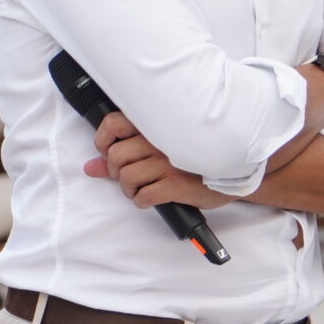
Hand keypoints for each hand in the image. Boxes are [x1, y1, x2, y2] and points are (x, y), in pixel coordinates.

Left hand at [84, 112, 235, 210]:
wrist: (232, 171)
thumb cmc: (195, 158)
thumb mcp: (160, 149)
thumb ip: (123, 154)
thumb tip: (91, 167)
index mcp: (155, 123)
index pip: (112, 124)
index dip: (103, 142)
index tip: (108, 153)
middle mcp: (160, 139)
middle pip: (116, 156)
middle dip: (117, 172)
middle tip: (130, 176)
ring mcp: (168, 161)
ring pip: (126, 177)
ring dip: (130, 189)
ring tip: (142, 188)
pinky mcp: (175, 184)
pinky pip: (144, 196)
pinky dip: (142, 200)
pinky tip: (152, 197)